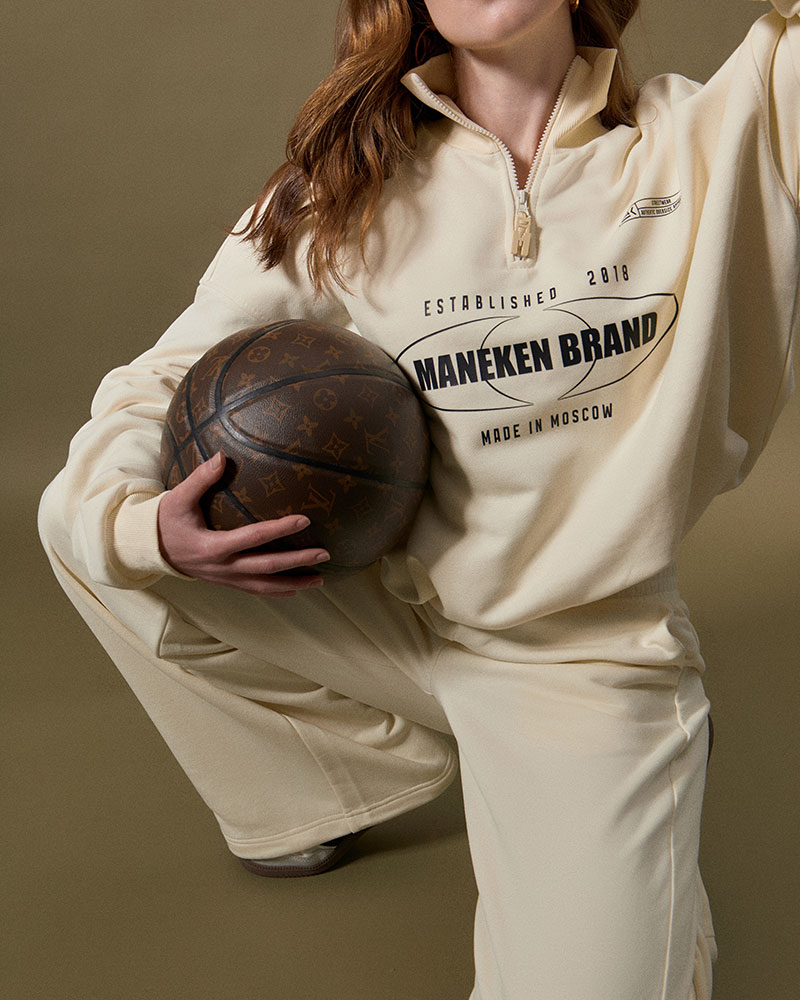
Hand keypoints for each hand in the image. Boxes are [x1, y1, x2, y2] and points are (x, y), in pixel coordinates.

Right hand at [157, 452, 329, 596]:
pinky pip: (256, 590)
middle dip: (297, 562)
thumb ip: (200, 478)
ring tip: (320, 579)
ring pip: (265, 586)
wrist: (151, 550)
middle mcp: (222, 567)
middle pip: (267, 568)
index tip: (305, 520)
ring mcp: (225, 579)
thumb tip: (222, 456)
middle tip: (324, 554)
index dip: (280, 529)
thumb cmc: (166, 520)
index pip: (253, 537)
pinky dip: (278, 591)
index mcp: (212, 546)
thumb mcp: (177, 497)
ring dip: (294, 583)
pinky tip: (297, 589)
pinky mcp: (227, 583)